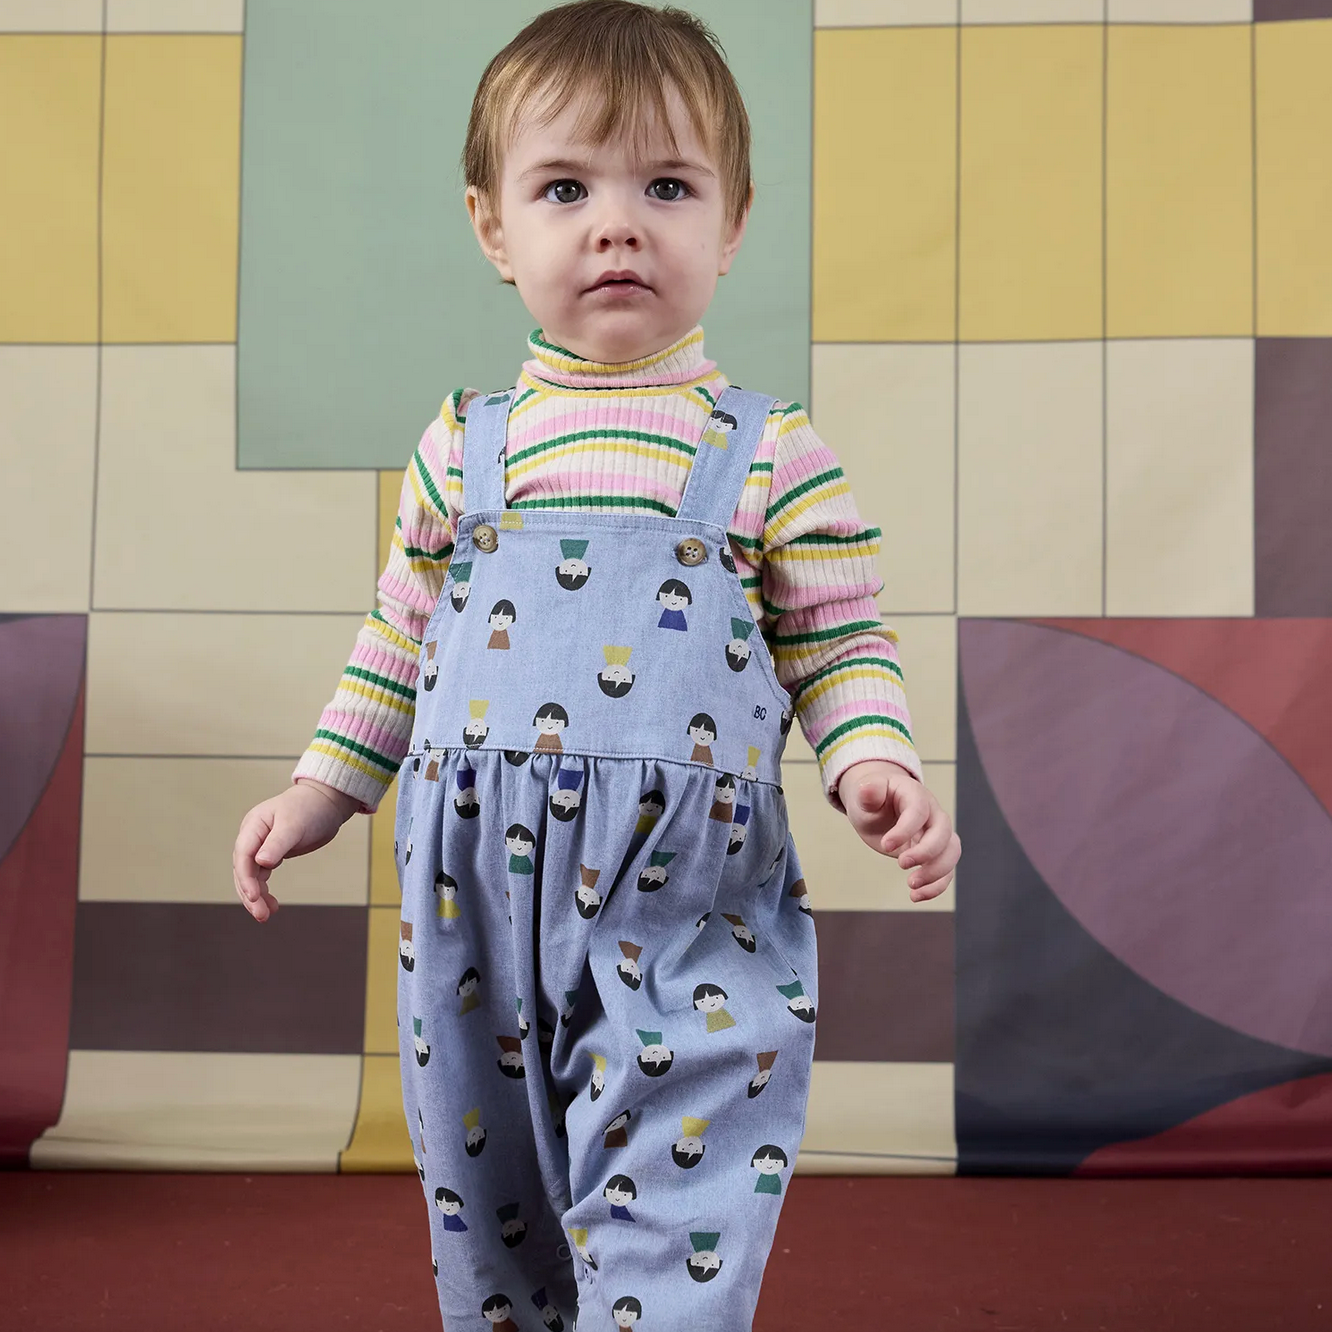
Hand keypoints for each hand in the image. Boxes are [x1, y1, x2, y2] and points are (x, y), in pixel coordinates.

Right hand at [232, 779, 360, 921]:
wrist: (326, 802)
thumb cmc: (310, 808)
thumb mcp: (294, 825)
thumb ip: (277, 843)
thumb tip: (260, 862)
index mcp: (253, 826)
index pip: (242, 855)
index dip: (245, 878)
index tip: (253, 896)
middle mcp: (252, 837)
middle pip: (244, 870)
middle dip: (250, 894)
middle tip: (261, 914)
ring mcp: (260, 846)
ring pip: (251, 876)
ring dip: (256, 896)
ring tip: (266, 915)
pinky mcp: (271, 854)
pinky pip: (262, 876)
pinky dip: (264, 891)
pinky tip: (271, 904)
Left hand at [837, 760, 960, 901]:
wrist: (878, 806)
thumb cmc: (873, 799)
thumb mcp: (865, 794)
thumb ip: (868, 792)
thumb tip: (868, 789)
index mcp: (915, 795)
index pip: (919, 811)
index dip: (905, 830)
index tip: (886, 845)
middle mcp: (932, 814)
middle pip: (943, 832)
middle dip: (926, 852)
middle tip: (902, 864)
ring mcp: (937, 834)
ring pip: (951, 852)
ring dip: (936, 872)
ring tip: (912, 886)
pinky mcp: (935, 853)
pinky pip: (946, 871)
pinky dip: (936, 886)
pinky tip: (916, 896)